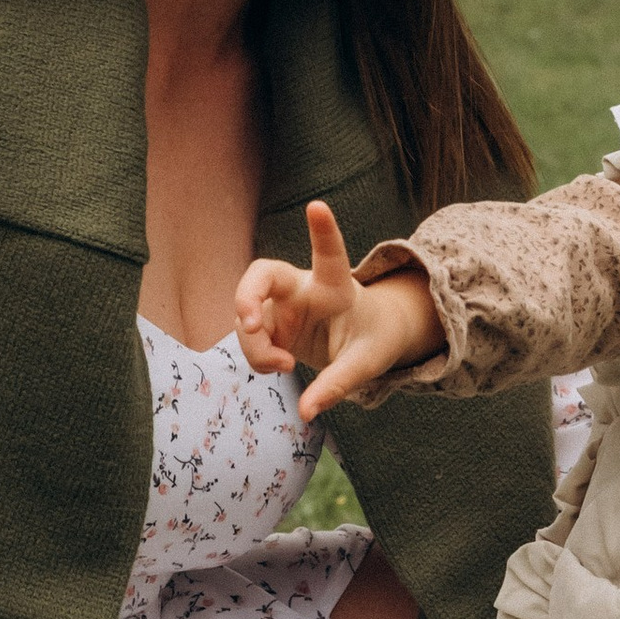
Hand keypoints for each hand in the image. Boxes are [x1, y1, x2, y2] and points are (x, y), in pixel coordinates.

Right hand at [233, 198, 441, 422]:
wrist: (365, 337)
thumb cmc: (372, 339)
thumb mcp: (366, 363)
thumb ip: (337, 385)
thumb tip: (307, 413)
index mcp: (337, 286)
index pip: (329, 254)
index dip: (322, 231)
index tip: (317, 206)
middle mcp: (302, 287)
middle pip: (263, 273)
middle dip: (247, 295)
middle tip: (249, 323)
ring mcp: (281, 304)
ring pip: (248, 313)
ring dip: (253, 343)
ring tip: (282, 366)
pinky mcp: (270, 323)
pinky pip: (248, 338)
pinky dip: (256, 356)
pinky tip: (277, 366)